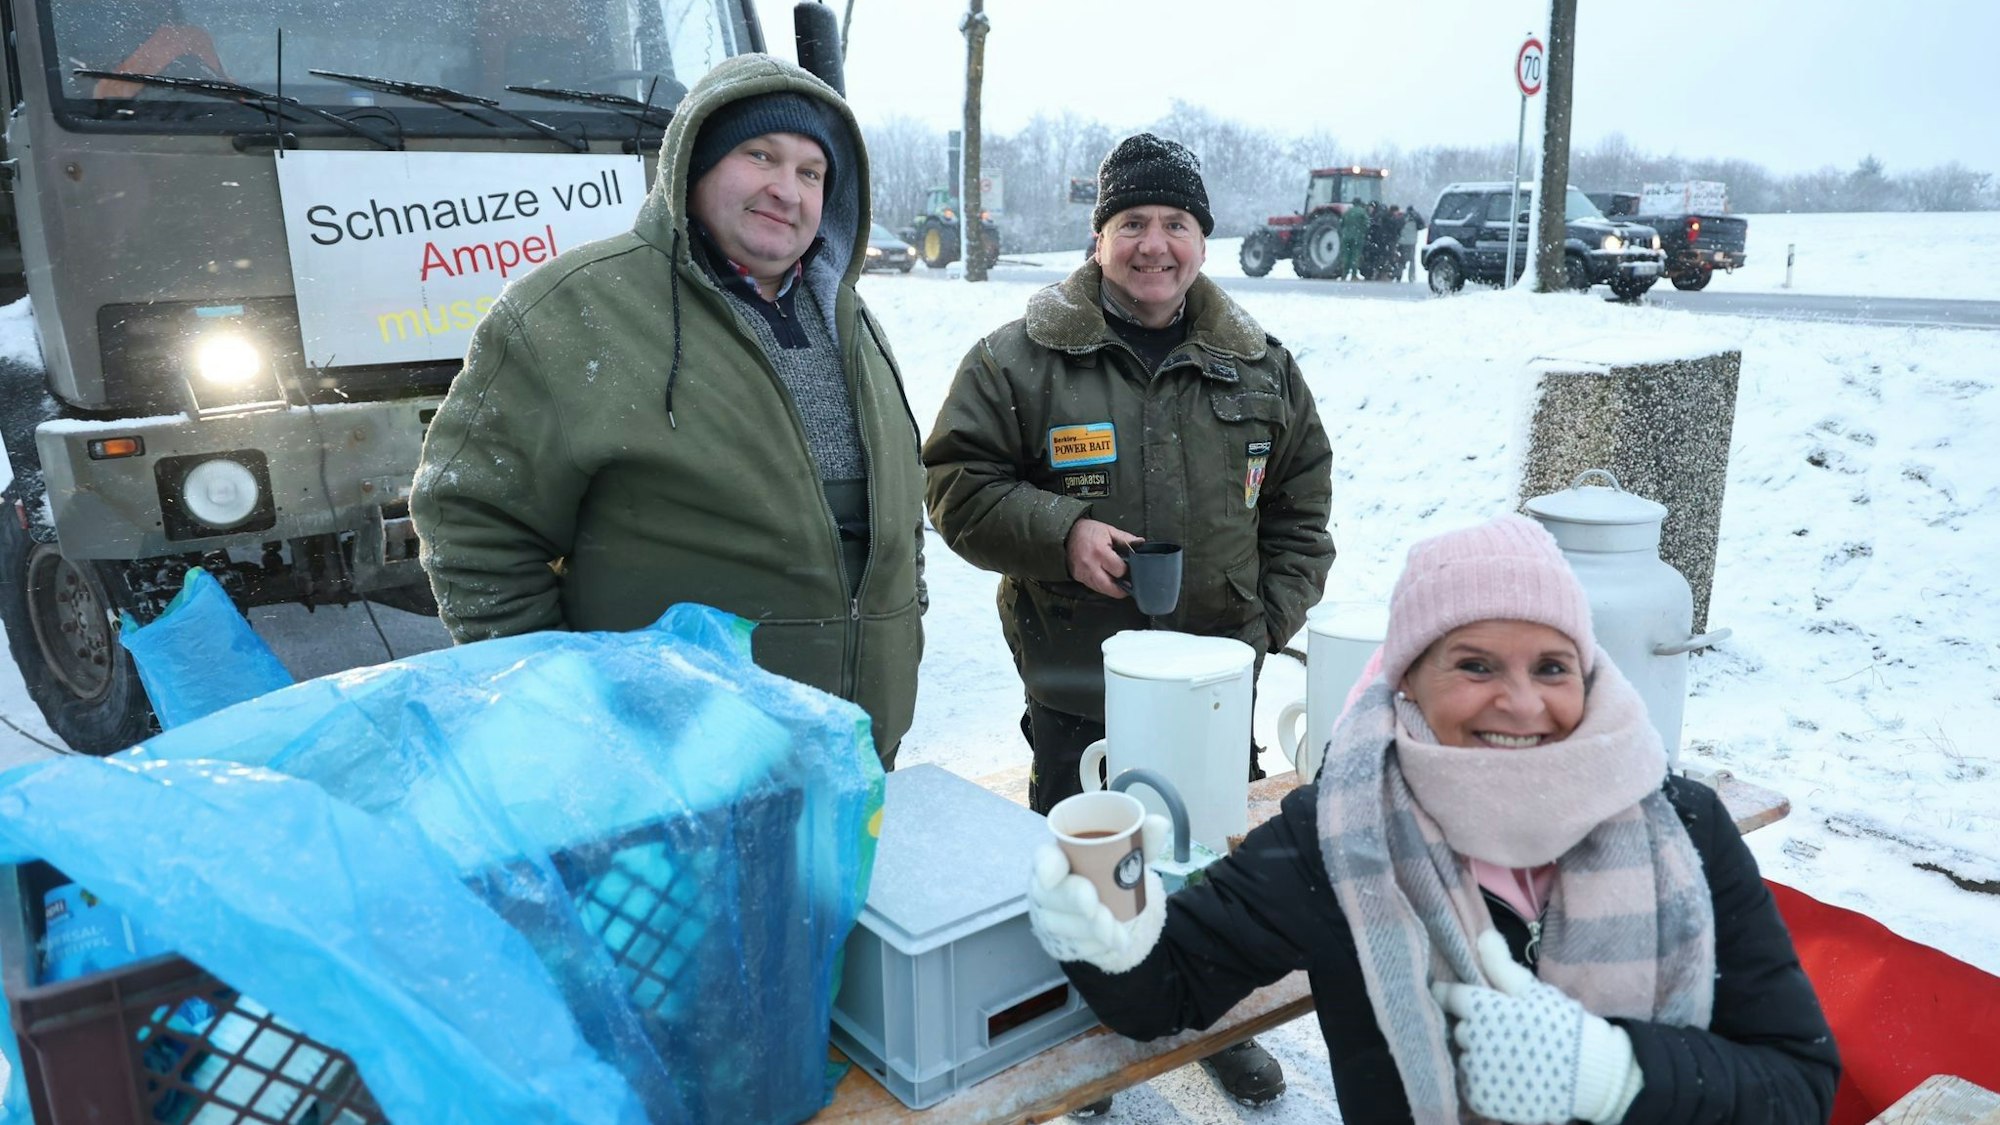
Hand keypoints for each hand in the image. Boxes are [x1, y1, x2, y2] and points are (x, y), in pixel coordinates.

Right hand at [1027, 814, 1169, 973]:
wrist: (1099, 907)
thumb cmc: (1105, 872)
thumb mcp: (1125, 855)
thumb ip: (1141, 840)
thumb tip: (1159, 823)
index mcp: (1057, 857)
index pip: (1045, 858)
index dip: (1047, 866)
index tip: (1053, 877)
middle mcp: (1044, 887)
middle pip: (1052, 896)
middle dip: (1076, 903)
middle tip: (1101, 913)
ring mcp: (1047, 917)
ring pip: (1062, 926)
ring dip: (1091, 932)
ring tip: (1118, 935)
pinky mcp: (1057, 942)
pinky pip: (1072, 947)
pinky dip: (1095, 948)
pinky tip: (1113, 944)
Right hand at [1065, 518, 1143, 598]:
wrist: (1067, 534)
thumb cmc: (1090, 531)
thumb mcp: (1109, 530)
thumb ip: (1126, 539)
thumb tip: (1142, 543)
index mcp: (1100, 552)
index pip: (1119, 570)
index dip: (1127, 570)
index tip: (1130, 567)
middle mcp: (1090, 565)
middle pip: (1110, 587)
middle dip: (1122, 588)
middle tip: (1129, 585)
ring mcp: (1083, 573)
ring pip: (1102, 590)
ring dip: (1112, 589)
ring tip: (1119, 582)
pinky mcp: (1078, 577)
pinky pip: (1093, 587)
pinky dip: (1102, 586)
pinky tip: (1107, 580)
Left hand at [1431, 931, 1642, 1123]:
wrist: (1590, 1073)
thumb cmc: (1562, 1024)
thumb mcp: (1533, 990)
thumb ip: (1501, 964)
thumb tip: (1482, 934)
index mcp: (1482, 1009)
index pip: (1449, 996)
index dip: (1447, 993)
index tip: (1447, 992)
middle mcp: (1473, 1039)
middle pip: (1459, 1026)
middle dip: (1472, 1025)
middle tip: (1497, 1028)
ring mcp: (1477, 1070)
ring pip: (1464, 1055)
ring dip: (1477, 1052)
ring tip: (1506, 1052)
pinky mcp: (1482, 1096)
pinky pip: (1470, 1082)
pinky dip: (1482, 1077)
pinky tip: (1506, 1072)